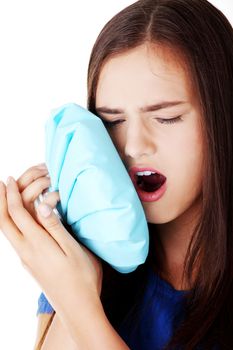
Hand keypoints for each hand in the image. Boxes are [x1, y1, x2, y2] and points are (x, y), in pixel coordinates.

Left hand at [0, 165, 102, 314]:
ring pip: (7, 231)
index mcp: (37, 244)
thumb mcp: (73, 249)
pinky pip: (14, 239)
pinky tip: (20, 220)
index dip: (10, 194)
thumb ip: (56, 227)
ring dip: (4, 212)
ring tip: (7, 197)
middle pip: (4, 222)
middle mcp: (25, 251)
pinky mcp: (30, 264)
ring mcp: (26, 259)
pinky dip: (12, 223)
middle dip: (0, 201)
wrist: (78, 308)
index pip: (17, 213)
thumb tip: (41, 205)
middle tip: (0, 183)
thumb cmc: (82, 277)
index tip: (8, 179)